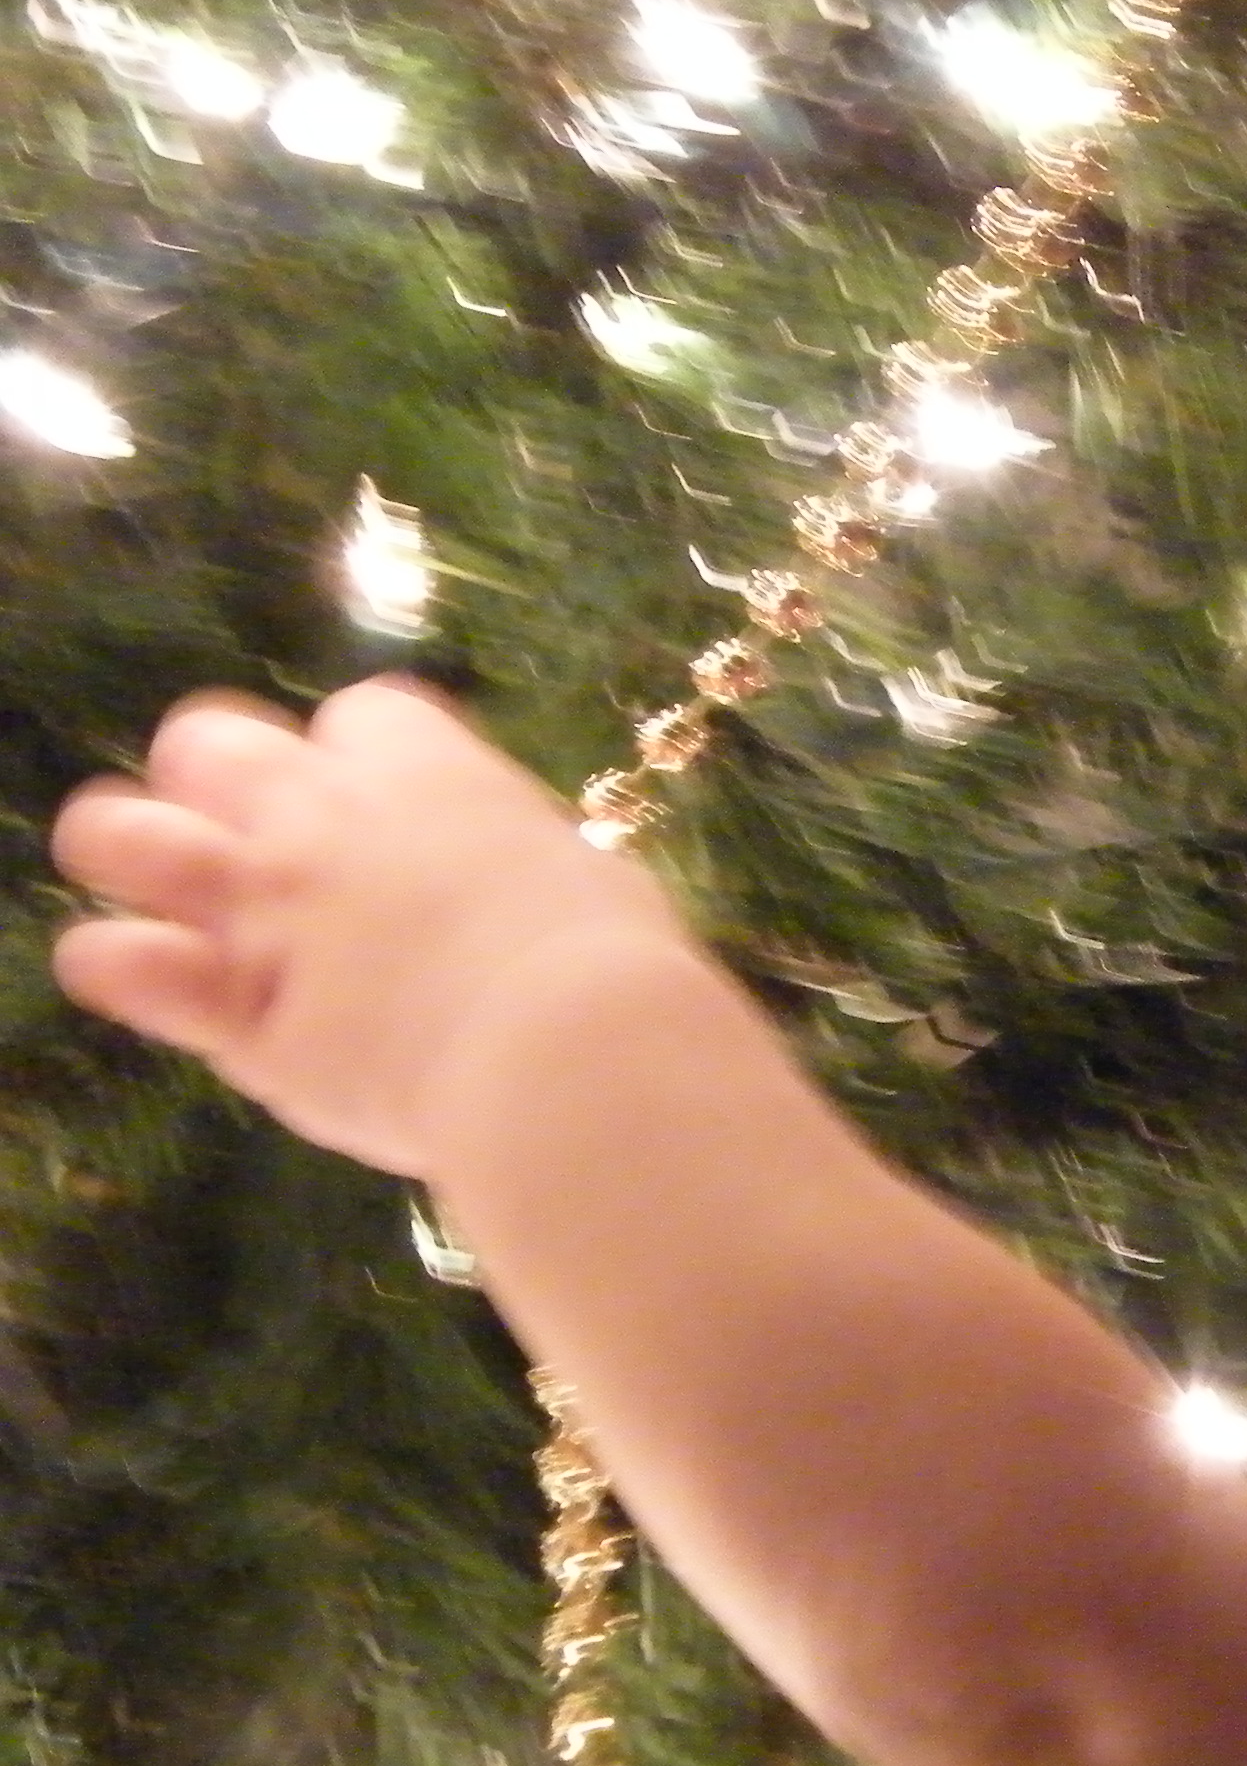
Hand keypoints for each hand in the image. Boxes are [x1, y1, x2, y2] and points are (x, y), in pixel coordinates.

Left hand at [51, 680, 695, 1176]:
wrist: (565, 1049)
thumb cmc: (612, 962)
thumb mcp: (590, 876)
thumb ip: (523, 864)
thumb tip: (525, 880)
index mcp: (427, 775)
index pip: (363, 715)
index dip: (367, 757)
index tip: (395, 808)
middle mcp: (321, 819)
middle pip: (209, 741)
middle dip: (218, 780)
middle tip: (259, 843)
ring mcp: (263, 908)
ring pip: (117, 833)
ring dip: (133, 854)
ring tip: (172, 896)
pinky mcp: (231, 1005)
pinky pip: (114, 963)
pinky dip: (121, 966)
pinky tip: (155, 984)